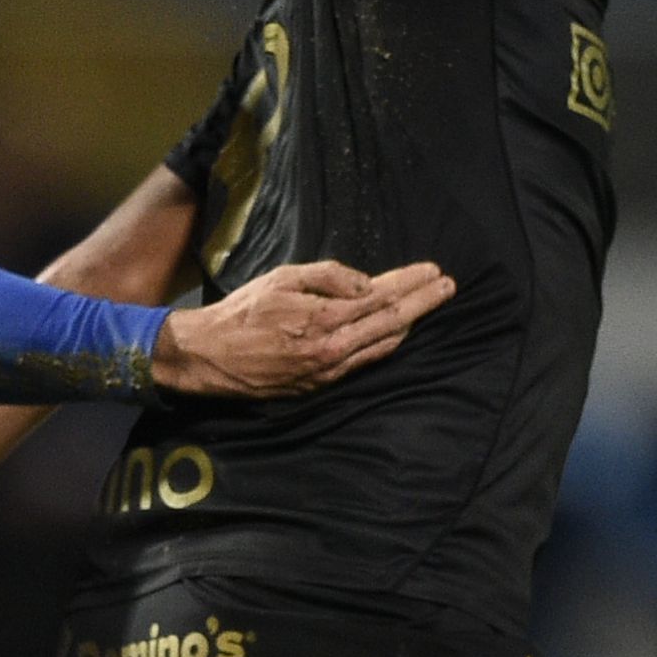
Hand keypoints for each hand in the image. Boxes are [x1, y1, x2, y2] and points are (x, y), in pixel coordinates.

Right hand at [151, 260, 451, 399]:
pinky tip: (395, 334)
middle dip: (422, 304)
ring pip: (382, 347)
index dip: (411, 284)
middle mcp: (334, 349)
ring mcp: (329, 371)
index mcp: (325, 319)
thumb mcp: (283, 278)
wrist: (209, 356)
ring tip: (427, 307)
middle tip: (447, 287)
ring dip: (409, 325)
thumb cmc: (243, 311)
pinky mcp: (320, 384)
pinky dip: (385, 345)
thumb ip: (330, 277)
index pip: (382, 298)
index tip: (434, 272)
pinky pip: (364, 363)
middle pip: (392, 324)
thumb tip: (368, 284)